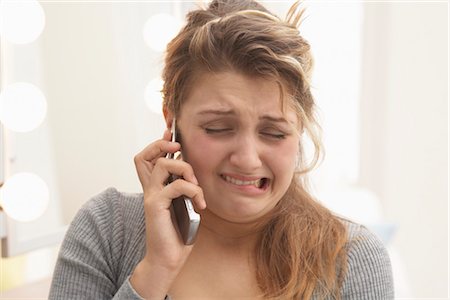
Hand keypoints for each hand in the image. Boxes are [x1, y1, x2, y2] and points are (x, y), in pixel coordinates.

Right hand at [131, 130, 205, 297]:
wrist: (169, 258)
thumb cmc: (179, 233)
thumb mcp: (185, 204)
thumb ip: (185, 187)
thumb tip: (192, 170)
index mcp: (156, 188)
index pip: (147, 159)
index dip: (157, 143)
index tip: (171, 134)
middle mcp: (150, 189)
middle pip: (144, 155)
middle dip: (163, 145)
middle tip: (179, 148)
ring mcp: (151, 196)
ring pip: (163, 165)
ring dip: (186, 169)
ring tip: (196, 185)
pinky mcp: (156, 205)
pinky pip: (176, 186)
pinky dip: (192, 190)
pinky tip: (199, 203)